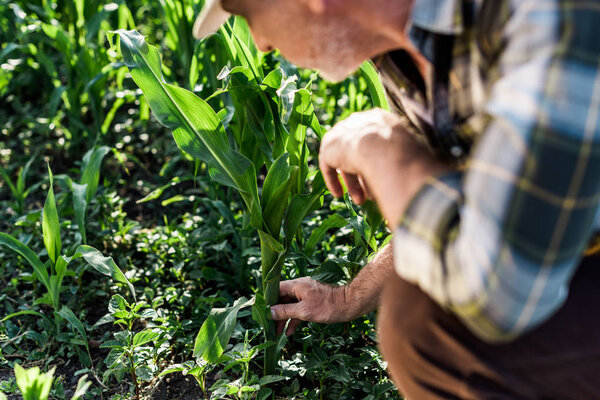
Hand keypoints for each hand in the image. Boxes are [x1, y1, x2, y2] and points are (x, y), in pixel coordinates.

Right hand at [270, 277, 346, 334]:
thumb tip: (270, 312)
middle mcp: (300, 287)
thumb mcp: (303, 311)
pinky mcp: (312, 301)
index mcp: (296, 285)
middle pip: (282, 298)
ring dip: (283, 318)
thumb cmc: (327, 306)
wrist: (349, 305)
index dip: (267, 300)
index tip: (261, 311)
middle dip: (275, 312)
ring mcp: (306, 294)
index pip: (276, 289)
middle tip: (268, 326)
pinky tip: (290, 331)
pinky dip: (294, 318)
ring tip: (277, 332)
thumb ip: (285, 311)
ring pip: (290, 305)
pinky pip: (298, 308)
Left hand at [319, 108, 449, 228]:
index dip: (377, 163)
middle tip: (371, 194)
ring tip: (359, 200)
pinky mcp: (329, 146)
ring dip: (353, 181)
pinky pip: (328, 164)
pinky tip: (338, 194)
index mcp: (380, 119)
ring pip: (346, 159)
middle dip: (365, 175)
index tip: (381, 179)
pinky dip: (333, 180)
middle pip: (359, 151)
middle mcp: (359, 121)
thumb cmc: (404, 153)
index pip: (375, 142)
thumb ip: (406, 160)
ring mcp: (342, 132)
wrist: (381, 148)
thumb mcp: (411, 153)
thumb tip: (419, 180)